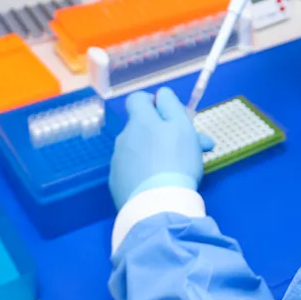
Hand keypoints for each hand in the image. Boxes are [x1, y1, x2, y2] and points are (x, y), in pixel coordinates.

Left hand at [109, 88, 215, 208]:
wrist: (158, 204)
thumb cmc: (176, 160)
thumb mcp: (182, 126)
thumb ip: (170, 105)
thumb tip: (161, 94)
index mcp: (139, 121)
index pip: (137, 99)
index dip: (152, 102)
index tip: (168, 114)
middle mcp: (123, 137)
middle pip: (140, 127)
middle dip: (160, 132)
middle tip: (184, 148)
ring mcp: (117, 161)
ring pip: (137, 149)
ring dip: (153, 153)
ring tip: (173, 170)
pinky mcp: (116, 183)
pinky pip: (131, 170)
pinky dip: (144, 172)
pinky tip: (158, 183)